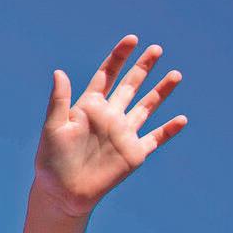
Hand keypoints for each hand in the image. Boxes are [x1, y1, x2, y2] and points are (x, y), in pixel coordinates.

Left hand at [33, 35, 186, 216]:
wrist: (62, 193)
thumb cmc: (51, 161)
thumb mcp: (53, 128)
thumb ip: (59, 100)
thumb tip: (58, 72)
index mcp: (88, 107)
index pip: (106, 76)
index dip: (118, 57)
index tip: (131, 40)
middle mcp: (109, 117)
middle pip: (129, 86)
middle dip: (143, 68)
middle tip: (156, 48)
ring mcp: (123, 134)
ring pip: (146, 107)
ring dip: (161, 92)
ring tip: (175, 74)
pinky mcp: (134, 153)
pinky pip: (155, 138)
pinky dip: (169, 130)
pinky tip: (181, 119)